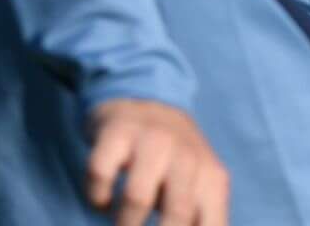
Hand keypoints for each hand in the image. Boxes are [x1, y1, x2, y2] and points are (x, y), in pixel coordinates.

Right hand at [83, 99, 228, 225]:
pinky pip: (100, 175)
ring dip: (124, 223)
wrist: (143, 96)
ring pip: (137, 198)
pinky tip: (102, 199)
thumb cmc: (173, 158)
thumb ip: (202, 220)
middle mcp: (185, 155)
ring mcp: (150, 139)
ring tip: (122, 223)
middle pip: (177, 216)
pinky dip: (97, 197)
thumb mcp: (200, 184)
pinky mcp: (115, 131)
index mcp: (211, 177)